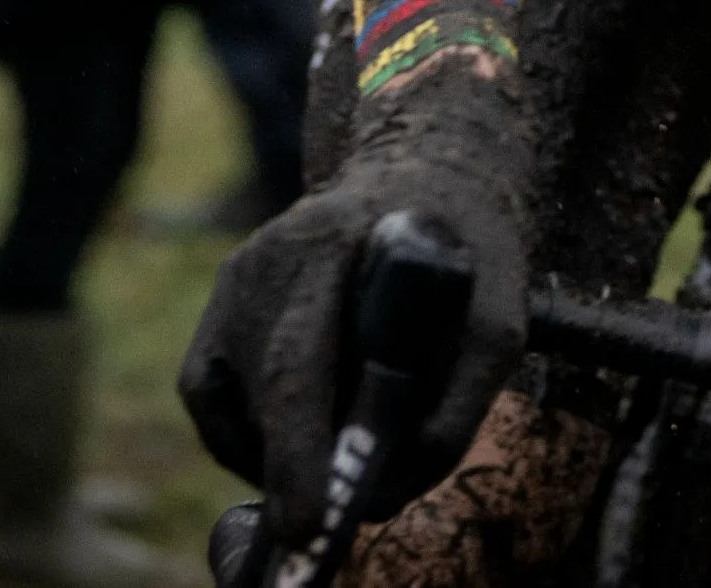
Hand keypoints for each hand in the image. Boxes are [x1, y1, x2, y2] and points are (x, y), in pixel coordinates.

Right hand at [181, 65, 528, 540]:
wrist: (419, 176)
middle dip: (284, 469)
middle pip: (260, 385)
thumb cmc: (462, 253)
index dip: (298, 447)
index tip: (310, 517)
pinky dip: (249, 437)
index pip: (299, 361)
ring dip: (276, 453)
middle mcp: (267, 260)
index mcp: (331, 242)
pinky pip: (214, 398)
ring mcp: (235, 282)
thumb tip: (393, 485)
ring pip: (232, 401)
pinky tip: (301, 441)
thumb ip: (457, 401)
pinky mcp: (221, 308)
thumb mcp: (496, 316)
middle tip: (312, 534)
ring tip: (334, 464)